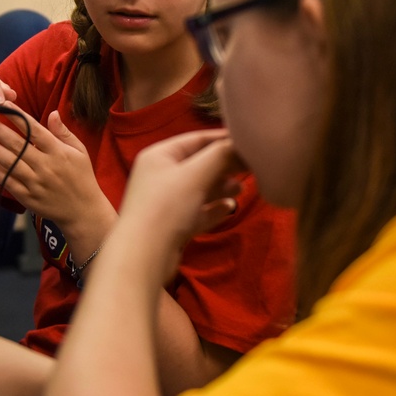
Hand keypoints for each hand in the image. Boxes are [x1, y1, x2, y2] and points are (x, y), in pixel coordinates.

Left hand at [0, 104, 115, 249]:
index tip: (3, 104)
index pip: (34, 130)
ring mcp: (34, 183)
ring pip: (7, 161)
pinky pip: (6, 180)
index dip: (17, 116)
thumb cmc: (82, 177)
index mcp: (58, 152)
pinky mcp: (27, 197)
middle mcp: (45, 166)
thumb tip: (52, 112)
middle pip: (16, 143)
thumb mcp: (79, 151)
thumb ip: (63, 132)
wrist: (82, 212)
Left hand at [118, 129, 244, 280]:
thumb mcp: (196, 174)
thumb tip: (243, 144)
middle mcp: (160, 175)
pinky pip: (197, 212)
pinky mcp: (172, 226)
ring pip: (199, 189)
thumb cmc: (167, 206)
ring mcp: (165, 202)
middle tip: (252, 167)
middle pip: (199, 164)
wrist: (143, 257)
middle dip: (225, 165)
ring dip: (221, 187)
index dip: (223, 139)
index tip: (251, 143)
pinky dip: (214, 208)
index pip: (196, 139)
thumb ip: (221, 155)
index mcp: (159, 156)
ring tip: (242, 189)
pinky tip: (230, 208)